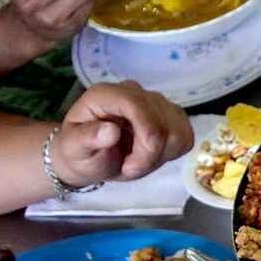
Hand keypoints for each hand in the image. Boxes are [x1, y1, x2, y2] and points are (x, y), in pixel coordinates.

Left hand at [50, 82, 192, 186]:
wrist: (90, 155)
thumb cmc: (79, 152)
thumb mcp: (74, 149)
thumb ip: (87, 138)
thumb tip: (111, 130)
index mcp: (106, 95)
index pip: (139, 106)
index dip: (145, 138)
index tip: (132, 167)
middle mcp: (134, 92)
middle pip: (162, 123)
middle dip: (150, 154)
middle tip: (129, 168)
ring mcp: (156, 102)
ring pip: (178, 130)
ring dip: (162, 155)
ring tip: (139, 161)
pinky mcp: (172, 115)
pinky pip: (187, 135)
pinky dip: (172, 152)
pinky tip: (153, 155)